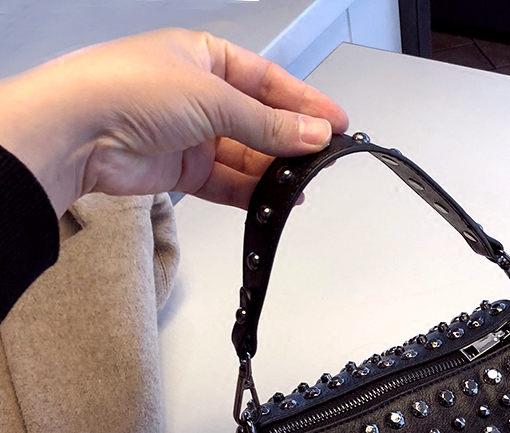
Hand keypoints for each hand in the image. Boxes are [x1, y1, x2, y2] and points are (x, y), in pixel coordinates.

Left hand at [0, 28, 348, 215]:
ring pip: (245, 156)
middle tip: (322, 159)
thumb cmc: (127, 89)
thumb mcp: (213, 98)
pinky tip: (274, 200)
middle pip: (258, 121)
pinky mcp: (180, 170)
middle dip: (290, 142)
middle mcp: (198, 94)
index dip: (303, 103)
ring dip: (273, 172)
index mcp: (205, 57)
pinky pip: (226, 182)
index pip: (267, 81)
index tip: (335, 123)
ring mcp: (190, 133)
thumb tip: (311, 132)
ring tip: (301, 185)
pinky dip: (250, 193)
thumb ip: (267, 123)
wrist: (78, 132)